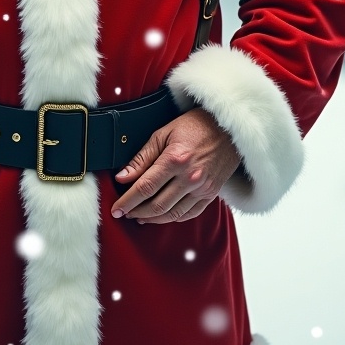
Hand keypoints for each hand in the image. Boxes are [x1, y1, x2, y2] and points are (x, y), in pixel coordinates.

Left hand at [111, 107, 240, 223]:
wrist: (228, 129)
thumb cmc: (195, 126)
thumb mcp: (163, 133)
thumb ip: (142, 158)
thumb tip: (123, 177)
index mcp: (175, 160)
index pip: (145, 187)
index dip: (127, 201)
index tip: (116, 209)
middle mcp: (190, 177)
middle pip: (157, 205)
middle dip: (136, 212)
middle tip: (124, 213)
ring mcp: (202, 188)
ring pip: (172, 213)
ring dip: (153, 218)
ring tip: (139, 217)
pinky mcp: (211, 194)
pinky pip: (189, 213)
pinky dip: (173, 217)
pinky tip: (162, 215)